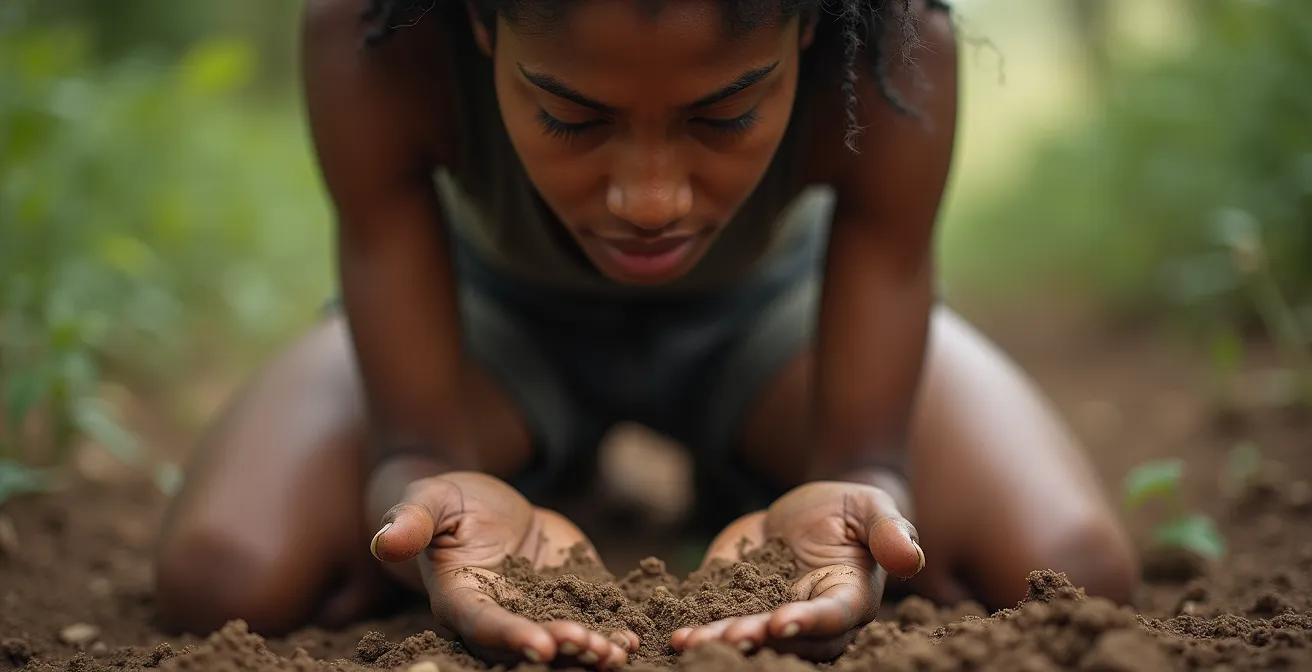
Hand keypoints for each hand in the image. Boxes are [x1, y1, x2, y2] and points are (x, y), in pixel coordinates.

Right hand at [370, 472, 636, 668]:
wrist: (486, 506)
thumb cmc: (450, 503)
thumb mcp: (431, 500)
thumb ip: (413, 521)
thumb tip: (384, 540)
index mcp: (461, 599)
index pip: (483, 626)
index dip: (511, 637)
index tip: (541, 646)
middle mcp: (500, 616)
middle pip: (529, 643)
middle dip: (563, 649)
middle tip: (593, 648)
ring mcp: (537, 611)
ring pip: (563, 641)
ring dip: (590, 650)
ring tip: (619, 650)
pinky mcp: (568, 599)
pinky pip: (590, 621)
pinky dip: (611, 632)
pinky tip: (634, 638)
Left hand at [671, 480, 922, 660]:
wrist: (810, 510)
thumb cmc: (850, 510)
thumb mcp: (871, 508)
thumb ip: (888, 531)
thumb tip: (910, 556)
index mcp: (849, 598)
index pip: (833, 617)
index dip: (809, 622)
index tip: (782, 621)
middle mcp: (812, 619)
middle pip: (787, 640)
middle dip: (757, 639)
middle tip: (730, 636)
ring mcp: (774, 616)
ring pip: (751, 639)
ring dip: (720, 643)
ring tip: (690, 641)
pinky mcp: (742, 607)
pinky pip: (721, 624)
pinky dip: (699, 631)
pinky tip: (675, 635)